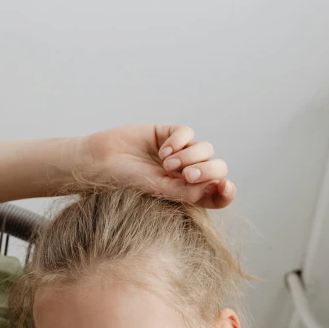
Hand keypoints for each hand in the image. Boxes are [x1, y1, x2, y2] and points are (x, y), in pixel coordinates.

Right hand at [85, 124, 235, 208]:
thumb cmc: (127, 182)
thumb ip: (187, 192)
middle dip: (207, 170)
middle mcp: (187, 173)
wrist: (102, 161)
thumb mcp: (159, 191)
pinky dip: (179, 141)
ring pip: (205, 149)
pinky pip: (188, 133)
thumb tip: (215, 187)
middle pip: (216, 168)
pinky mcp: (170, 134)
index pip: (216, 194)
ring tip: (167, 163)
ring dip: (190, 156)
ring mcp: (180, 153)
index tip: (225, 186)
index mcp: (187, 193)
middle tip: (186, 175)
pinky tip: (162, 150)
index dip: (226, 192)